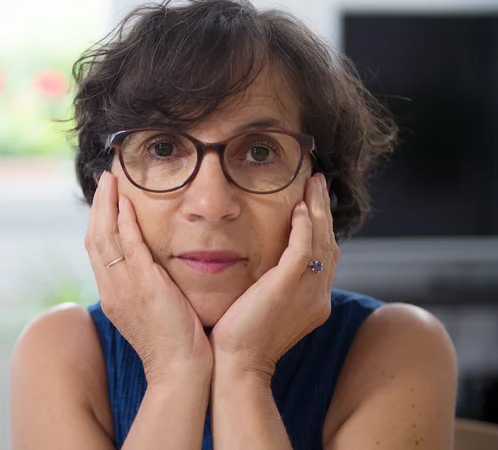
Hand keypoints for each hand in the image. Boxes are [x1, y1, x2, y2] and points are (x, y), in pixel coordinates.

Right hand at [85, 171, 211, 385]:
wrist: (180, 369)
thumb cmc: (173, 341)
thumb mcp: (151, 309)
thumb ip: (144, 286)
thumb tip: (150, 267)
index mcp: (112, 294)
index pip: (97, 250)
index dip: (98, 222)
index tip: (105, 200)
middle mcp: (111, 288)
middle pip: (94, 239)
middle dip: (98, 207)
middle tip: (104, 181)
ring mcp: (124, 287)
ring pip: (105, 237)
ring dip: (107, 206)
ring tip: (110, 181)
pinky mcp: (144, 285)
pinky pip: (129, 246)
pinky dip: (124, 222)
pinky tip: (126, 203)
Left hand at [209, 173, 338, 378]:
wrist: (237, 367)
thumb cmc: (242, 339)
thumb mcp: (266, 307)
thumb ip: (274, 284)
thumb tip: (268, 265)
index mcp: (314, 300)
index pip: (323, 255)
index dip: (321, 225)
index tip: (313, 201)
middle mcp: (318, 295)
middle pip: (328, 243)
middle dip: (324, 209)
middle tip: (319, 181)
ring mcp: (307, 293)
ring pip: (319, 241)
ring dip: (317, 209)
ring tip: (313, 183)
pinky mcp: (287, 288)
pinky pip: (302, 250)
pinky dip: (304, 227)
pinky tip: (299, 208)